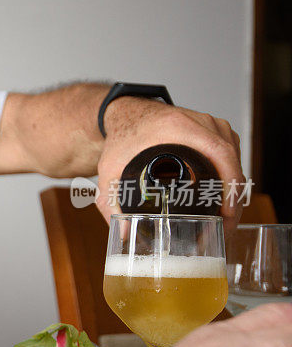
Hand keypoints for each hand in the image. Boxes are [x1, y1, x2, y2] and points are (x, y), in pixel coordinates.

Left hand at [96, 99, 243, 232]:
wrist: (125, 114)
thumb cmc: (121, 137)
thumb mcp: (110, 167)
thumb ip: (110, 200)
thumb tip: (122, 231)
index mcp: (180, 128)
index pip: (219, 154)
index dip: (229, 185)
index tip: (226, 213)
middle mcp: (200, 122)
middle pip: (231, 161)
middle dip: (233, 198)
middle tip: (223, 228)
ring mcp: (210, 124)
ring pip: (235, 159)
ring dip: (235, 189)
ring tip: (224, 219)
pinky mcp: (213, 129)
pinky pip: (232, 153)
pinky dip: (232, 176)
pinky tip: (225, 197)